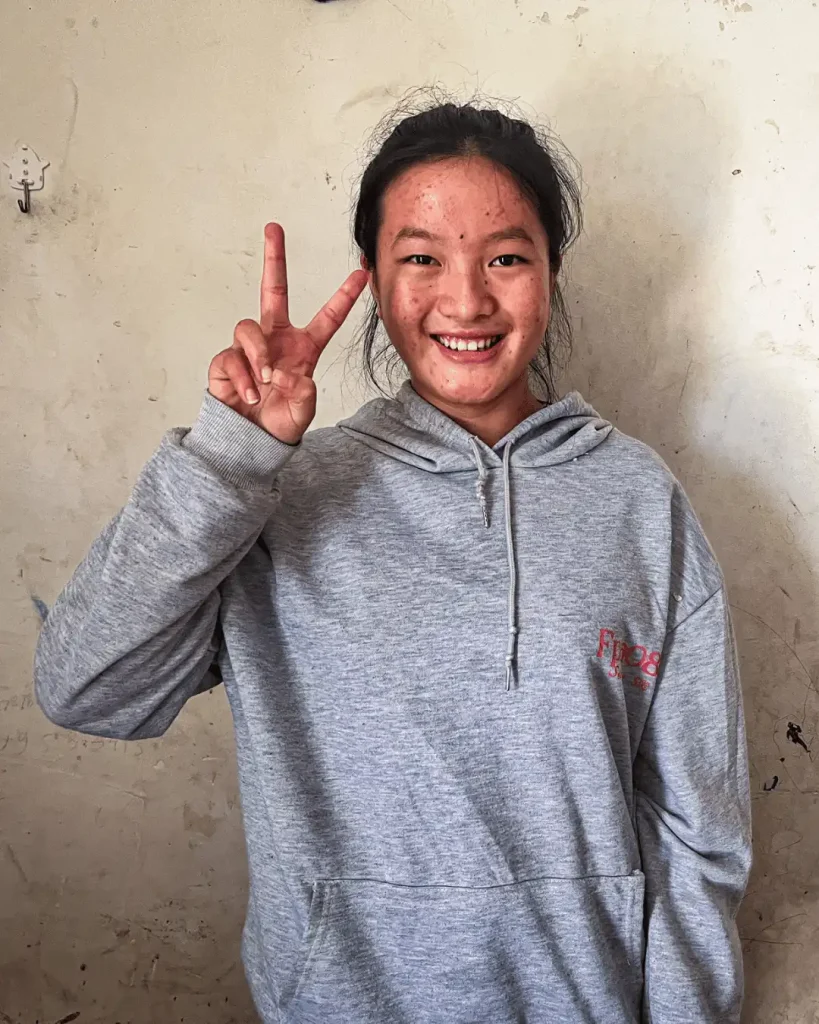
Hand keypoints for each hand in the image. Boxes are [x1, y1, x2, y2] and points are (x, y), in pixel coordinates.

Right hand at [208, 223, 368, 443]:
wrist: (252, 441)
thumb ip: (303, 390)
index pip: (327, 318)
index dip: (344, 297)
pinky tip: (250, 394)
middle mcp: (275, 340)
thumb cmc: (280, 422)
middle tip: (273, 229)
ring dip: (258, 355)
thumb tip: (281, 371)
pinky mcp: (225, 361)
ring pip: (247, 327)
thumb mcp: (304, 409)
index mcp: (303, 349)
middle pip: (273, 290)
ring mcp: (249, 349)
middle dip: (274, 258)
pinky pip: (232, 357)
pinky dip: (243, 378)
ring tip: (265, 381)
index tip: (360, 274)